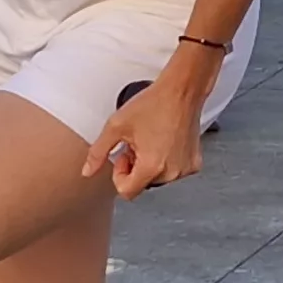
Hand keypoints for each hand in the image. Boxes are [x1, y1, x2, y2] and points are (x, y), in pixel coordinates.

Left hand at [87, 64, 211, 195]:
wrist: (182, 90)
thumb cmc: (154, 103)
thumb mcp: (116, 126)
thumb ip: (98, 152)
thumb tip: (88, 171)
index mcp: (151, 166)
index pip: (127, 192)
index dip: (120, 175)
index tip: (124, 155)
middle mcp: (171, 172)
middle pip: (142, 184)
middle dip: (135, 167)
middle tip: (137, 143)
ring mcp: (185, 169)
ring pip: (157, 178)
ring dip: (150, 164)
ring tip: (151, 140)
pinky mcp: (194, 163)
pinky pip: (172, 171)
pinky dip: (166, 161)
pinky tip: (165, 142)